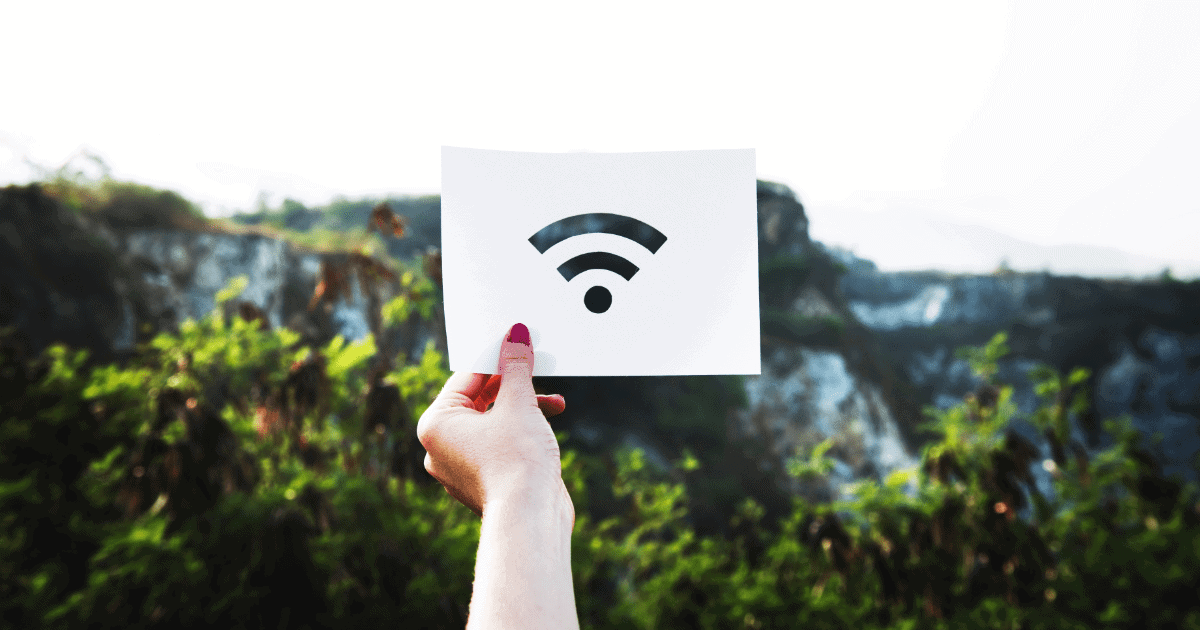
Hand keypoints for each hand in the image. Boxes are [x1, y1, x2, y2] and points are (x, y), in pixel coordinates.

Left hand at [417, 323, 568, 518]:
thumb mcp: (519, 403)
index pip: (466, 378)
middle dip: (514, 386)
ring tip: (553, 403)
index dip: (496, 358)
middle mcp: (441, 447)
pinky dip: (521, 431)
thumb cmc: (516, 462)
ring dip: (523, 408)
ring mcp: (461, 467)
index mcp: (435, 424)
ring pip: (493, 422)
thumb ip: (516, 367)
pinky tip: (547, 424)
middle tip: (536, 369)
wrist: (530, 517)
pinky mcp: (484, 480)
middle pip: (479, 400)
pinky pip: (499, 444)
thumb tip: (515, 337)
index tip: (517, 344)